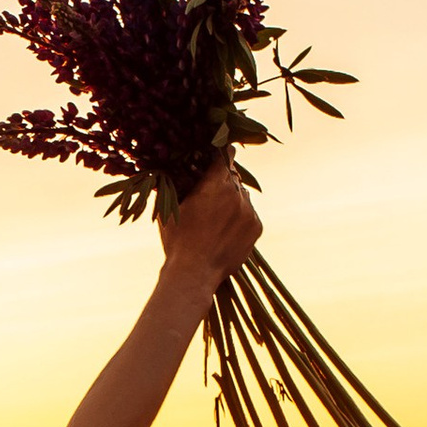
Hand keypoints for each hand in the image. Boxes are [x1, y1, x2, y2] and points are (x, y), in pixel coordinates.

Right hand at [161, 161, 260, 292]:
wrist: (194, 273)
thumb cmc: (177, 240)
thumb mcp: (170, 207)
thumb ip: (176, 185)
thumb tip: (173, 169)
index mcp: (215, 184)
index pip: (224, 155)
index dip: (219, 153)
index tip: (216, 155)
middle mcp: (236, 193)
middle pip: (234, 175)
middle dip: (223, 179)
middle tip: (211, 191)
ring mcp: (249, 211)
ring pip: (243, 194)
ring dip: (233, 198)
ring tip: (217, 215)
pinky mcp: (256, 227)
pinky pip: (250, 213)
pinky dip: (240, 217)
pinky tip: (225, 229)